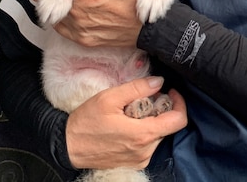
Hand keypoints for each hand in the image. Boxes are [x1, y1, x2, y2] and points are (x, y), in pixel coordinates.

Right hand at [65, 76, 186, 169]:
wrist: (67, 146)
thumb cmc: (86, 122)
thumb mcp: (110, 98)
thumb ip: (137, 88)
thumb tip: (159, 82)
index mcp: (143, 135)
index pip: (178, 120)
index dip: (178, 103)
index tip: (169, 92)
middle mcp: (145, 150)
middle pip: (167, 126)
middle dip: (161, 109)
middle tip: (144, 98)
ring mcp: (140, 159)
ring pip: (158, 135)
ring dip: (151, 120)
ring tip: (131, 112)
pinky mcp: (134, 163)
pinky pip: (148, 145)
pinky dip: (143, 132)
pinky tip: (127, 124)